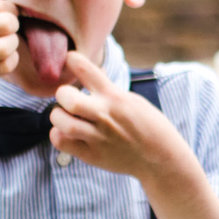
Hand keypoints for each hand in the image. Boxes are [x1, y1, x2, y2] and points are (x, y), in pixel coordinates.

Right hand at [0, 0, 20, 103]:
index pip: (0, 5)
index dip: (7, 8)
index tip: (1, 13)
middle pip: (8, 23)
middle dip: (12, 25)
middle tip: (5, 28)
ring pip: (8, 45)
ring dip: (11, 44)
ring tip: (3, 42)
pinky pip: (4, 66)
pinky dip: (9, 61)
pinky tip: (1, 57)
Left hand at [48, 53, 184, 181]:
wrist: (161, 158)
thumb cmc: (148, 126)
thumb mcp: (133, 101)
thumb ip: (109, 91)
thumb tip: (88, 75)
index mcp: (116, 97)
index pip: (87, 70)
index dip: (73, 60)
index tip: (70, 60)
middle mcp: (105, 116)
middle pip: (68, 99)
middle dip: (62, 94)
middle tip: (67, 99)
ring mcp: (98, 137)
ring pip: (62, 122)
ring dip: (58, 116)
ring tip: (64, 116)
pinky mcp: (92, 155)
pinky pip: (62, 142)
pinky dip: (58, 135)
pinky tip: (66, 132)